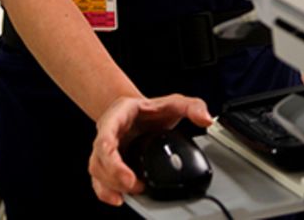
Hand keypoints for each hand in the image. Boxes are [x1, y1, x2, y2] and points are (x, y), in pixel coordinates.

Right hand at [88, 94, 212, 205]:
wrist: (142, 113)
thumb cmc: (153, 110)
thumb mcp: (175, 103)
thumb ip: (193, 107)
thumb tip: (205, 119)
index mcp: (119, 115)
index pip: (106, 136)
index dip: (112, 158)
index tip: (128, 175)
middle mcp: (108, 133)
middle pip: (99, 158)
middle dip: (115, 177)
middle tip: (134, 186)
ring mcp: (106, 150)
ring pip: (97, 171)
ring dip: (112, 185)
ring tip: (136, 190)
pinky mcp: (108, 164)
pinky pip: (99, 180)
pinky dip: (106, 192)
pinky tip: (119, 199)